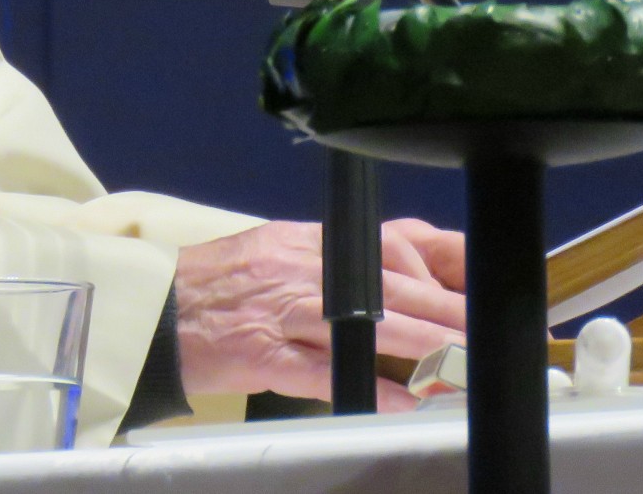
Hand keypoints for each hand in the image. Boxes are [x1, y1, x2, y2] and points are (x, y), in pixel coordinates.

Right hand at [173, 218, 464, 411]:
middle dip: (452, 314)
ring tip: (464, 369)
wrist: (153, 312)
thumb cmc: (213, 284)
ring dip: (428, 351)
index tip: (476, 285)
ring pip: (376, 326)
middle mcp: (304, 267)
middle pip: (398, 288)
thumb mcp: (275, 251)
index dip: (442, 265)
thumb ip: (330, 261)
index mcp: (308, 238)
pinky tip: (405, 404)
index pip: (393, 240)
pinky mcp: (268, 354)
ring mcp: (287, 310)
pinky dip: (374, 390)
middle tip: (489, 334)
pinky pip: (332, 372)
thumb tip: (394, 280)